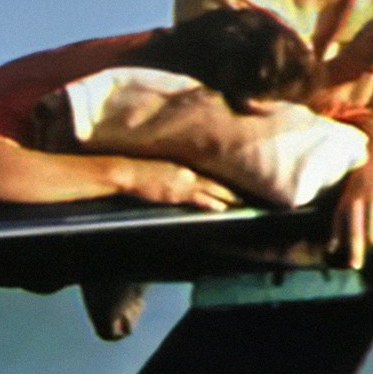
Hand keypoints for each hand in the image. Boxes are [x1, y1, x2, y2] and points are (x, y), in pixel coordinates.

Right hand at [111, 158, 237, 209]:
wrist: (129, 172)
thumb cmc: (140, 170)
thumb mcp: (162, 166)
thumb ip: (175, 171)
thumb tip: (185, 176)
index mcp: (183, 165)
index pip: (206, 174)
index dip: (219, 181)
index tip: (231, 184)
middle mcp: (187, 173)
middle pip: (213, 182)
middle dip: (228, 190)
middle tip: (243, 195)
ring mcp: (183, 184)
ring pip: (211, 190)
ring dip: (225, 197)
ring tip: (239, 202)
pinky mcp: (178, 195)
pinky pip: (199, 200)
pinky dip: (211, 203)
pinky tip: (221, 207)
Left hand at [330, 162, 372, 268]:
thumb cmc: (354, 191)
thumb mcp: (342, 206)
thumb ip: (336, 229)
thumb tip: (330, 250)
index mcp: (356, 204)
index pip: (355, 233)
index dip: (356, 251)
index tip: (355, 266)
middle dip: (368, 242)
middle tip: (364, 233)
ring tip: (372, 219)